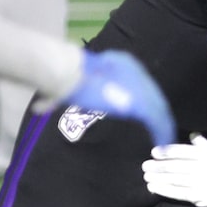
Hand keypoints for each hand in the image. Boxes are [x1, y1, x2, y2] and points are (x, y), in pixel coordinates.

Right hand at [58, 49, 175, 146]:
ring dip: (163, 126)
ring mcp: (140, 87)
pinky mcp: (139, 102)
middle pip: (155, 96)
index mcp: (124, 63)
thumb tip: (42, 108)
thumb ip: (68, 95)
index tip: (150, 115)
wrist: (70, 73)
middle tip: (163, 131)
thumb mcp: (72, 84)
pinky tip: (162, 142)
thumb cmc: (65, 77)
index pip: (143, 85)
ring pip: (160, 109)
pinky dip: (162, 132)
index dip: (149, 101)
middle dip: (160, 115)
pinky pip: (157, 119)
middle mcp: (136, 72)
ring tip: (164, 141)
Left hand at [142, 137, 206, 206]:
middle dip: (158, 166)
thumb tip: (193, 136)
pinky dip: (164, 190)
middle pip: (176, 165)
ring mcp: (203, 182)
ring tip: (146, 177)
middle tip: (145, 166)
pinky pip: (178, 193)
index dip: (167, 151)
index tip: (154, 152)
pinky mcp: (201, 197)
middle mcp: (205, 166)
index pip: (183, 151)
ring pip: (175, 179)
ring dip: (158, 178)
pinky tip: (154, 188)